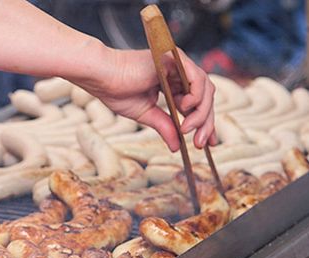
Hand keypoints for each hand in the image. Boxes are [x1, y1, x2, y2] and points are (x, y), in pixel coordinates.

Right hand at [75, 47, 216, 151]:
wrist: (103, 77)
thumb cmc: (117, 91)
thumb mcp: (147, 115)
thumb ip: (165, 126)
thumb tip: (176, 147)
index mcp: (171, 84)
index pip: (196, 104)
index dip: (204, 123)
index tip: (206, 142)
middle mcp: (177, 73)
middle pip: (205, 98)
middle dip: (205, 122)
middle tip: (199, 142)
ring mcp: (178, 65)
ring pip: (205, 90)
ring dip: (200, 113)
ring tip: (187, 128)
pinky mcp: (175, 59)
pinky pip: (197, 78)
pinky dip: (197, 95)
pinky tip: (187, 108)